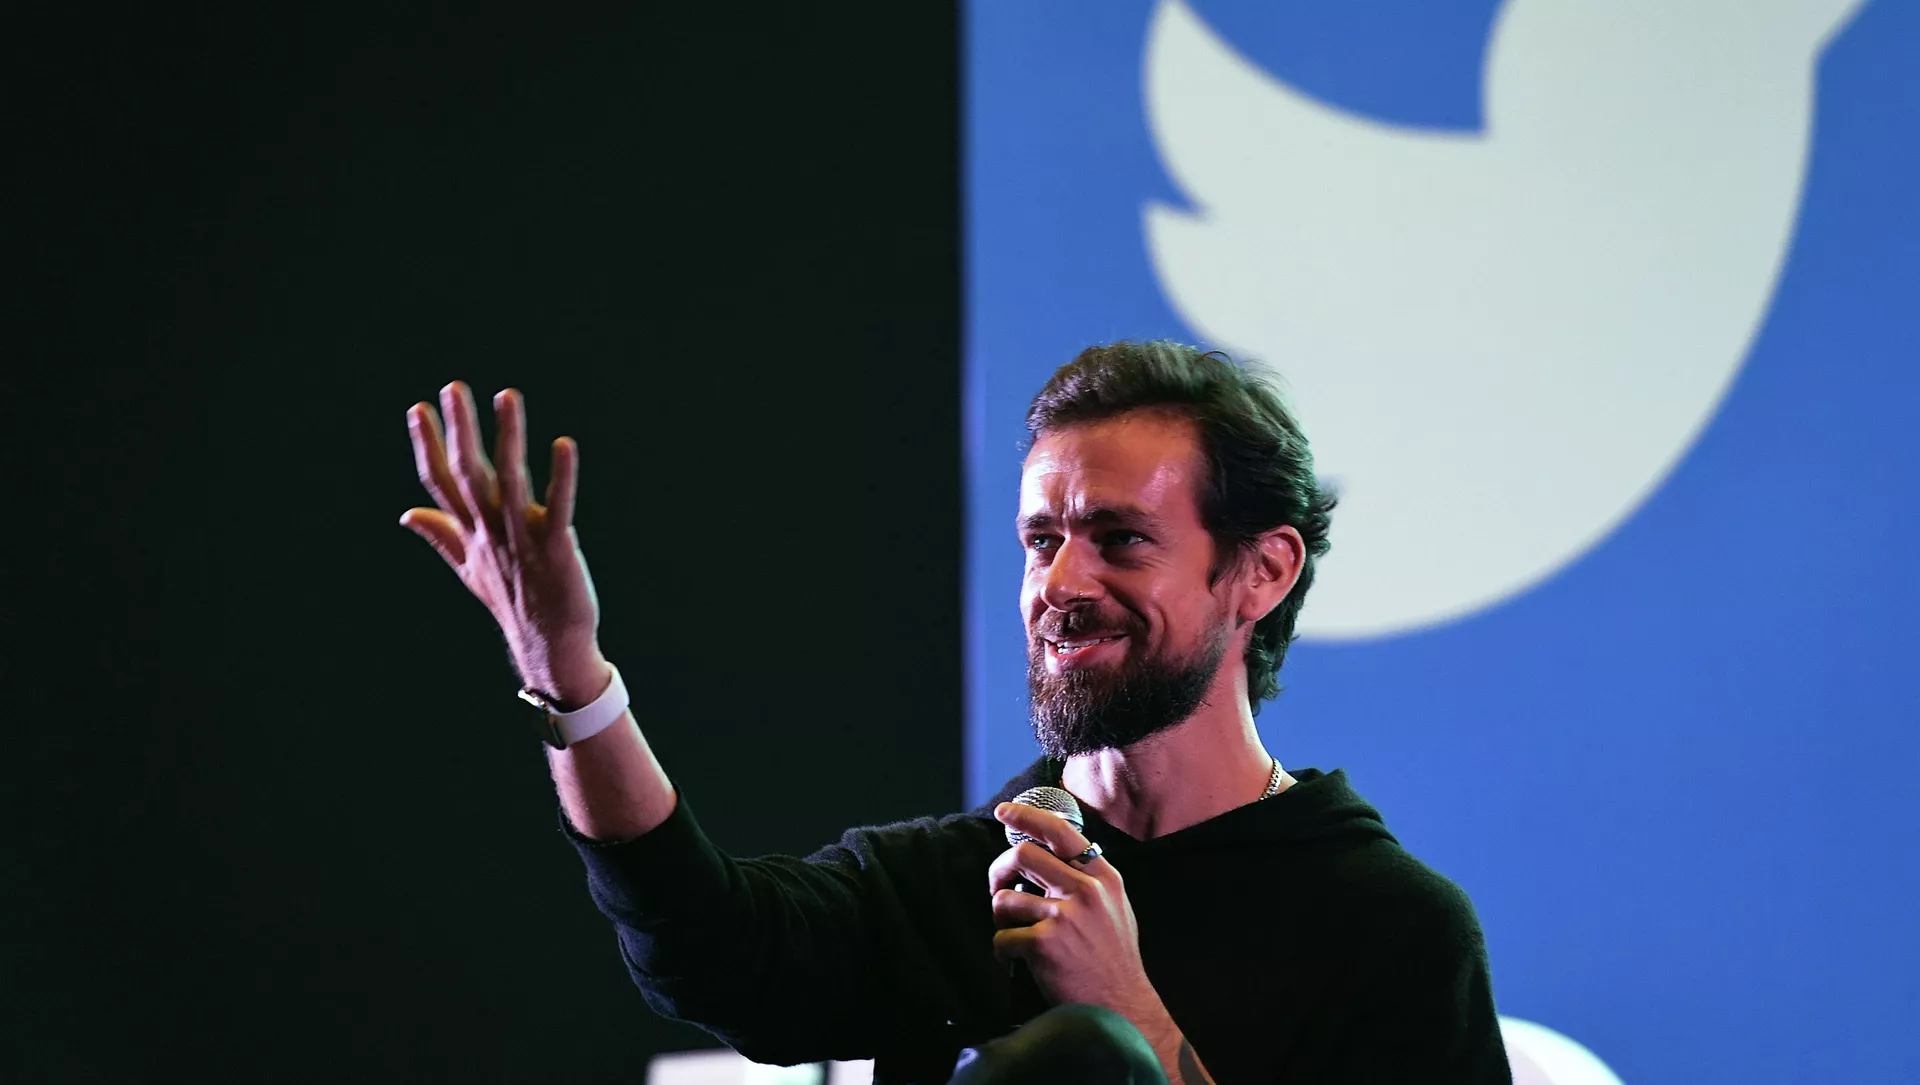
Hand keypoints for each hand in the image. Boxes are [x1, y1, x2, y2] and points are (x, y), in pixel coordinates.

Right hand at [401, 383, 607, 702]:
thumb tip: (406, 514)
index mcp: (471, 533)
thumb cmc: (512, 602)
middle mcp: (491, 533)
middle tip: (452, 387)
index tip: (418, 408)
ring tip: (506, 395)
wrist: (549, 647)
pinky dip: (562, 477)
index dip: (428, 446)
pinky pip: (559, 508)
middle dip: (460, 431)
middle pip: (468, 476)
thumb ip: (441, 535)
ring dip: (508, 438)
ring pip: (510, 483)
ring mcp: (523, 541)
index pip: (441, 483)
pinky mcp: (557, 550)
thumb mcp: (469, 568)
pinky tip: (565, 444)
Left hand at [988, 801, 1158, 1015]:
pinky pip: (1002, 938)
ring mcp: (1064, 917)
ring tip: (1016, 935)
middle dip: (999, 871)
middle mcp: (1085, 890)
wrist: (1122, 1008)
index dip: (1027, 817)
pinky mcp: (1044, 944)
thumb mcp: (1114, 908)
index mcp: (1103, 878)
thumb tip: (1049, 856)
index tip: (1004, 812)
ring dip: (1002, 918)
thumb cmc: (1113, 960)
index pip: (1060, 832)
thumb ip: (1087, 880)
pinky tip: (1018, 961)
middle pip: (1023, 855)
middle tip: (998, 887)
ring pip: (1006, 898)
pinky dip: (1003, 951)